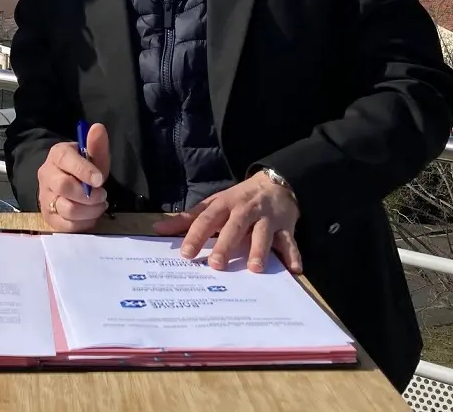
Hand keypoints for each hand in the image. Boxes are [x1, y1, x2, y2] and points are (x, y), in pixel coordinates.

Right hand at [37, 123, 109, 231]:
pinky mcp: (49, 217)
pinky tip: (90, 216)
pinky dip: (83, 223)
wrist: (65, 184)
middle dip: (88, 194)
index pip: (65, 158)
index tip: (100, 179)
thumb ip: (96, 145)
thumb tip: (98, 128)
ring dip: (89, 210)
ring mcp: (45, 197)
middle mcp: (46, 175)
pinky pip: (66, 226)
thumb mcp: (92, 156)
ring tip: (99, 205)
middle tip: (102, 195)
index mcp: (57, 155)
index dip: (84, 170)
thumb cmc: (82, 169)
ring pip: (66, 208)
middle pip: (64, 186)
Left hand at [153, 171, 302, 273]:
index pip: (207, 220)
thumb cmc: (238, 200)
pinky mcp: (286, 226)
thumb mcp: (213, 204)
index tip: (186, 253)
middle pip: (234, 227)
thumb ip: (188, 219)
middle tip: (216, 265)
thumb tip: (157, 229)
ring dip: (259, 250)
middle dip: (225, 245)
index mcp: (225, 205)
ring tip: (254, 268)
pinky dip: (293, 254)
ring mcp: (267, 218)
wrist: (274, 183)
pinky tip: (294, 269)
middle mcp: (245, 210)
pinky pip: (290, 241)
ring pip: (263, 234)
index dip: (196, 235)